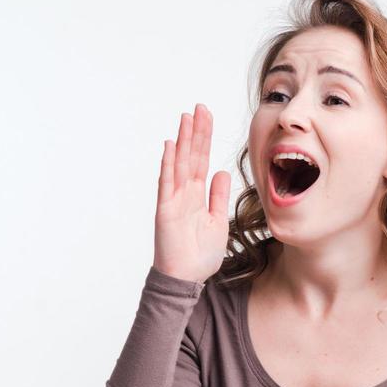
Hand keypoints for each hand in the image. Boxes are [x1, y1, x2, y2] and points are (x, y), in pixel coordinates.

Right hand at [154, 103, 230, 284]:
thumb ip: (218, 196)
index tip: (207, 117)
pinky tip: (171, 145)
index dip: (205, 139)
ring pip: (180, 164)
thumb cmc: (200, 255)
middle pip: (191, 156)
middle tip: (199, 108)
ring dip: (183, 140)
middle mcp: (184, 194)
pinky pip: (167, 183)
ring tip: (186, 117)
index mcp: (197, 196)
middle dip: (196, 132)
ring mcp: (173, 200)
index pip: (202, 160)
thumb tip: (221, 172)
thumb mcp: (217, 221)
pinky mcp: (165, 210)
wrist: (187, 278)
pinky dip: (169, 164)